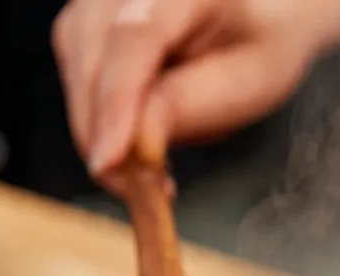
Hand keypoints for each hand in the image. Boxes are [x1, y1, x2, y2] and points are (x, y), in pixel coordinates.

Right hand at [53, 0, 339, 183]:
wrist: (261, 11)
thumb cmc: (261, 42)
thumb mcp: (250, 81)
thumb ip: (192, 105)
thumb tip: (136, 143)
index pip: (135, 37)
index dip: (117, 104)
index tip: (109, 163)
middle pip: (94, 57)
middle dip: (106, 136)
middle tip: (140, 192)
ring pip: (78, 73)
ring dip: (101, 135)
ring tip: (147, 170)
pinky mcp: (86, 23)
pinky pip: (79, 81)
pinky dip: (100, 123)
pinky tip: (133, 145)